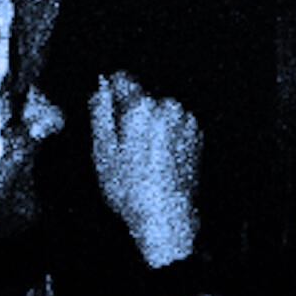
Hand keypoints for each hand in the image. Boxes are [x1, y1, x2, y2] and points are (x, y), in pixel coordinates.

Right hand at [89, 74, 202, 272]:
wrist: (167, 216)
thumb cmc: (131, 190)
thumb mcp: (103, 154)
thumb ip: (100, 114)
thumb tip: (100, 88)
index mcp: (141, 107)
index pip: (123, 79)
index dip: (111, 90)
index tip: (107, 103)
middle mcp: (167, 106)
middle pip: (143, 98)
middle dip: (131, 115)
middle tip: (124, 148)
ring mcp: (184, 119)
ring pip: (159, 112)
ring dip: (150, 125)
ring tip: (142, 159)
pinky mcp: (196, 132)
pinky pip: (175, 124)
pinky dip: (166, 135)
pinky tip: (158, 161)